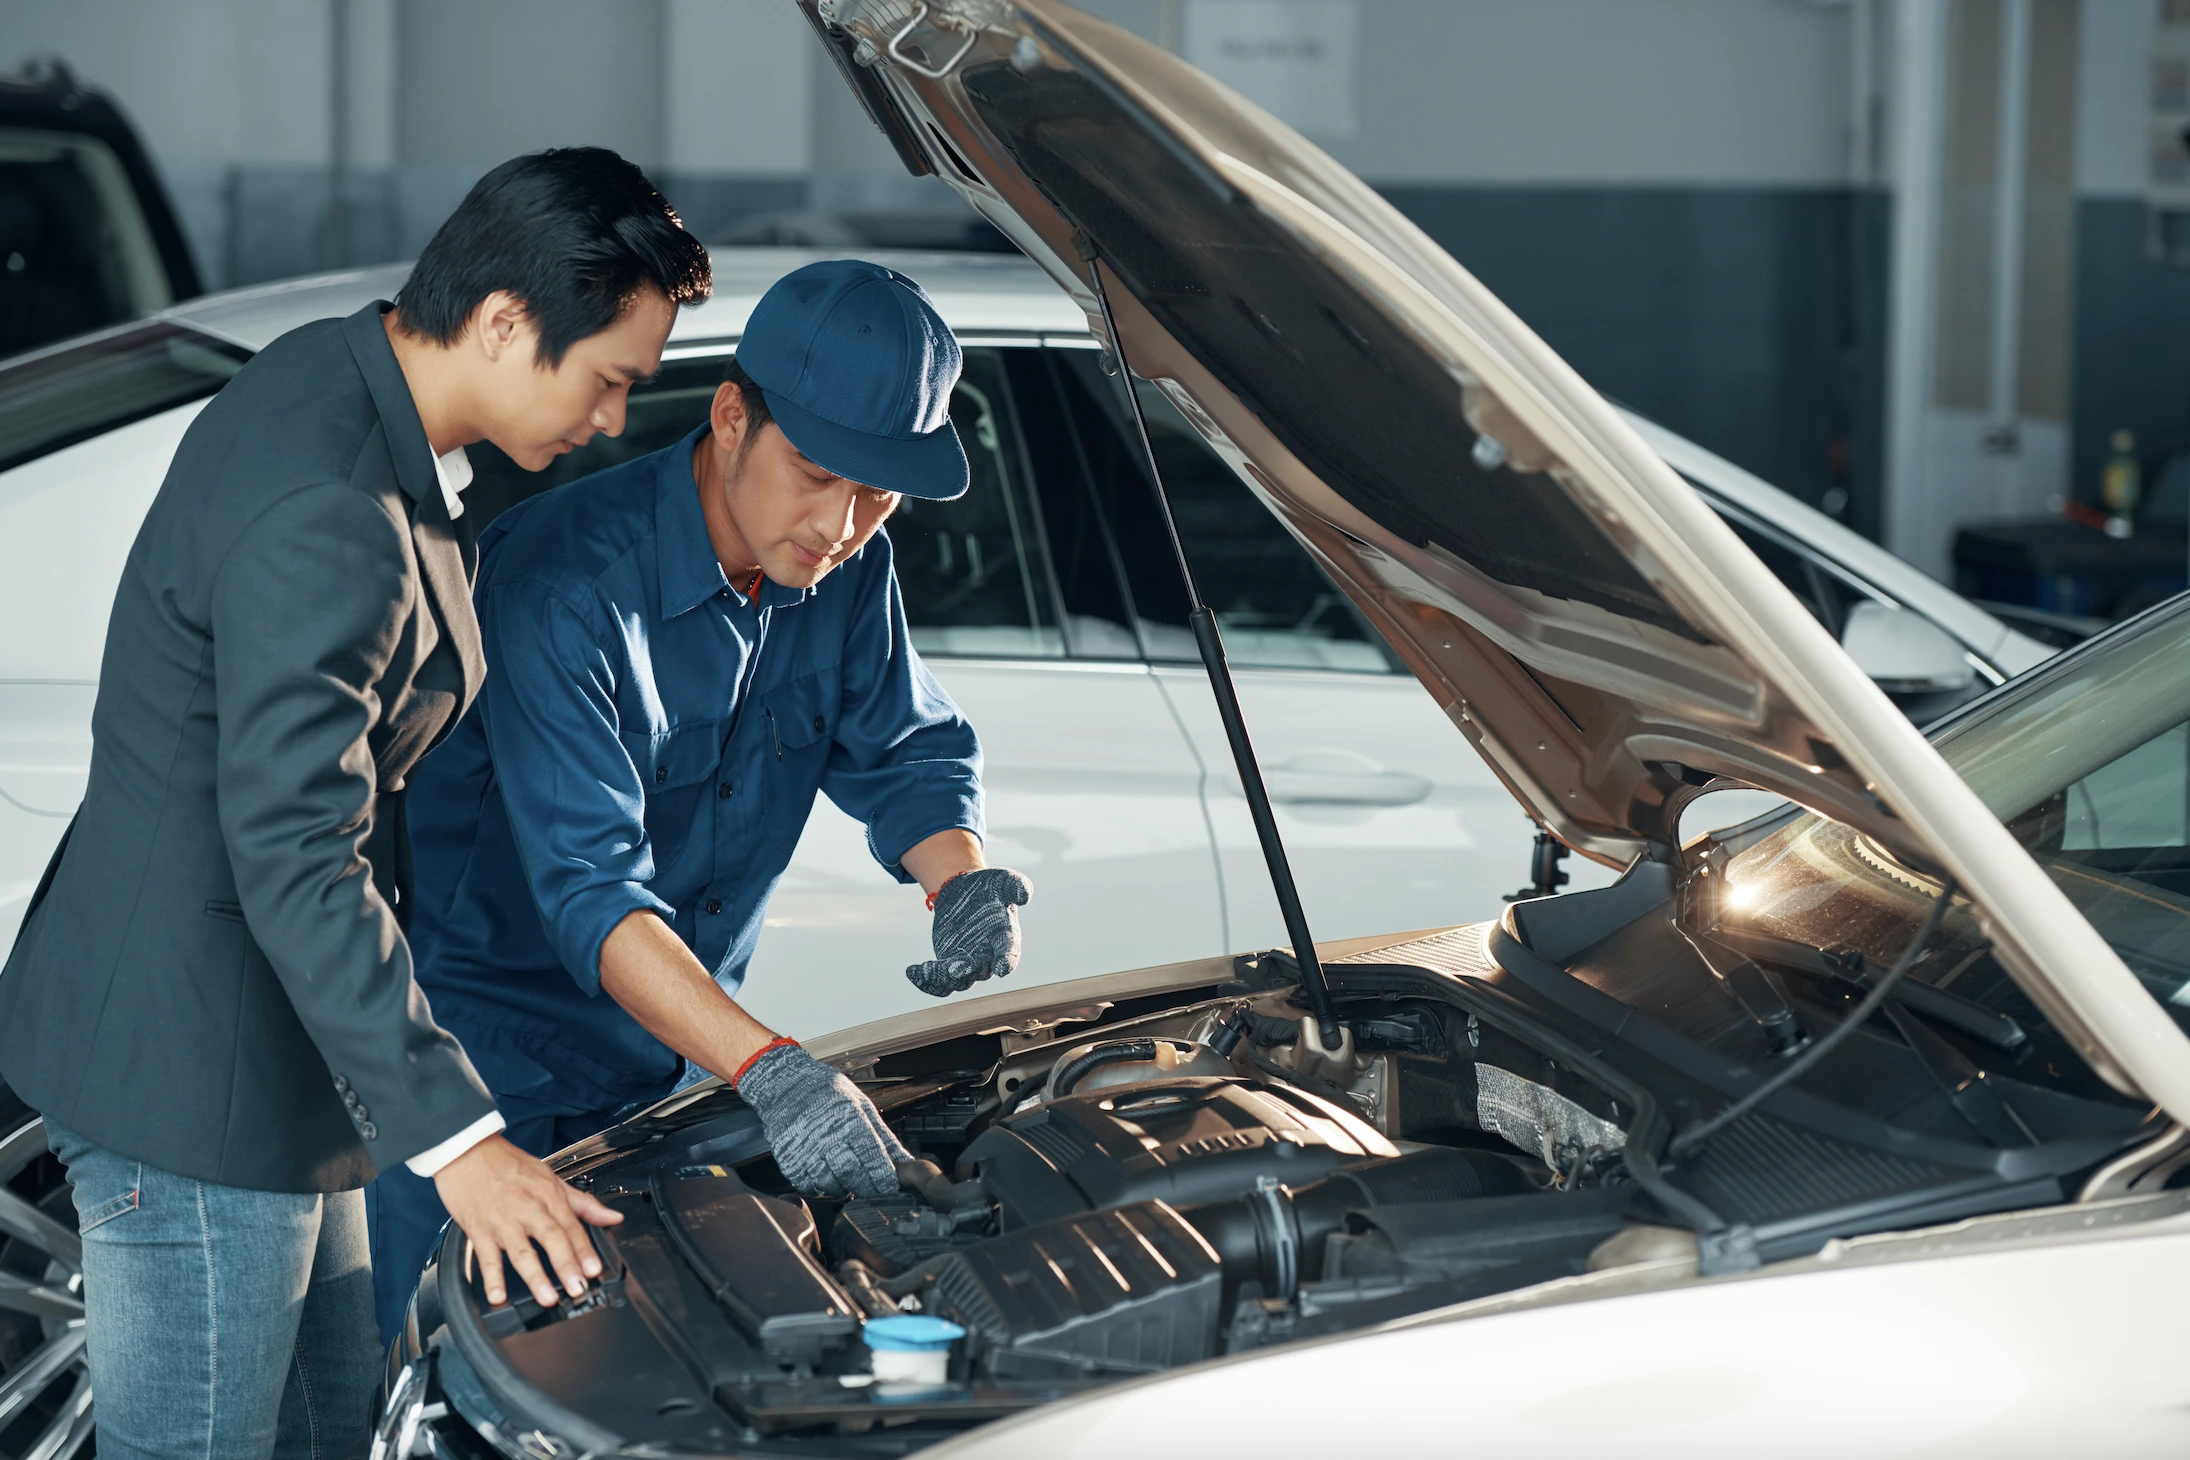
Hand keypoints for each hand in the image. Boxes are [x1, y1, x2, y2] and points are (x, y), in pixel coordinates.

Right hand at [433, 1134, 623, 1309]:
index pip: (571, 1226)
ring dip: (535, 1276)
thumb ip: (582, 1202)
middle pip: (551, 1238)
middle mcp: (527, 1208)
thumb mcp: (550, 1177)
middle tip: (577, 1288)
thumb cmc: (508, 1164)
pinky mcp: (479, 1229)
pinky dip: (492, 1278)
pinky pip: (486, 1257)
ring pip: (522, 1251)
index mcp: (548, 1195)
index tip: (594, 1270)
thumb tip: (613, 1217)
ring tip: (547, 1297)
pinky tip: (498, 1296)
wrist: (467, 1151)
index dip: (584, 1250)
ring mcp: (502, 1220)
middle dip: (566, 1265)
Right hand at [735, 1040, 908, 1196]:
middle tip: (872, 1188)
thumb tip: (905, 1162)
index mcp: (850, 1120)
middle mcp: (827, 1137)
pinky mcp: (788, 1161)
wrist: (784, 1083)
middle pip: (853, 1176)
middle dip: (867, 1187)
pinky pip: (809, 1186)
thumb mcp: (861, 1105)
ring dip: (843, 1188)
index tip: (892, 1188)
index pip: (873, 1159)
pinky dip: (820, 1186)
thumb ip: (883, 1136)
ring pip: (831, 1186)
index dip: (884, 1178)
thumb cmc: (827, 1091)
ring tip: (847, 1176)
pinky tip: (826, 1173)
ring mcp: (805, 1150)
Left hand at [905, 867, 1031, 996]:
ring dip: (942, 979)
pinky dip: (926, 982)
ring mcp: (968, 964)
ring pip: (957, 982)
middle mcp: (988, 956)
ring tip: (925, 969)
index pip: (1009, 954)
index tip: (1002, 968)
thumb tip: (1025, 896)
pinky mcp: (948, 966)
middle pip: (980, 971)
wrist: (968, 892)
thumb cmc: (991, 887)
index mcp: (1005, 938)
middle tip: (955, 968)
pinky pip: (939, 982)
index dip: (1007, 961)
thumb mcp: (1005, 880)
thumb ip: (1017, 886)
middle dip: (967, 971)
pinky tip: (912, 971)